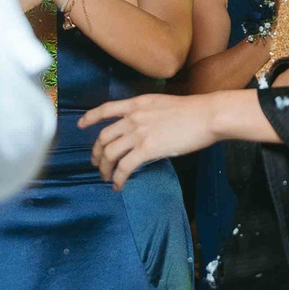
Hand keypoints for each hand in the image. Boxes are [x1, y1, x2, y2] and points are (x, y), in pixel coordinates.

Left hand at [82, 92, 222, 188]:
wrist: (207, 115)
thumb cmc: (194, 111)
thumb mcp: (163, 105)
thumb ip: (148, 115)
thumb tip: (143, 132)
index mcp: (137, 104)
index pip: (106, 109)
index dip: (90, 118)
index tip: (81, 125)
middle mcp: (133, 117)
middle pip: (104, 137)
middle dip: (96, 153)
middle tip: (97, 163)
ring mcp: (138, 133)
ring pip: (110, 153)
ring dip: (105, 168)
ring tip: (106, 177)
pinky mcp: (147, 149)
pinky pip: (124, 167)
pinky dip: (118, 178)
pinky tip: (118, 185)